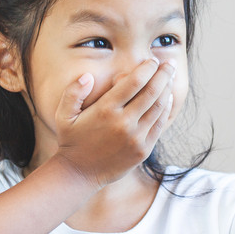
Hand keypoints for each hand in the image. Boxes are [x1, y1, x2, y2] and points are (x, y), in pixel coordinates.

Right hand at [52, 58, 175, 186]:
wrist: (80, 173)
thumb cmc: (72, 140)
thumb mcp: (63, 115)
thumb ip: (73, 93)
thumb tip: (87, 76)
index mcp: (106, 110)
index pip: (133, 82)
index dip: (147, 68)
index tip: (152, 60)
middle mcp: (123, 123)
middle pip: (151, 92)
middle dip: (163, 74)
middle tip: (169, 63)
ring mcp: (136, 138)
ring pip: (158, 107)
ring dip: (167, 89)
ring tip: (171, 77)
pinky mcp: (143, 150)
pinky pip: (159, 125)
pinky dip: (165, 109)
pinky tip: (167, 98)